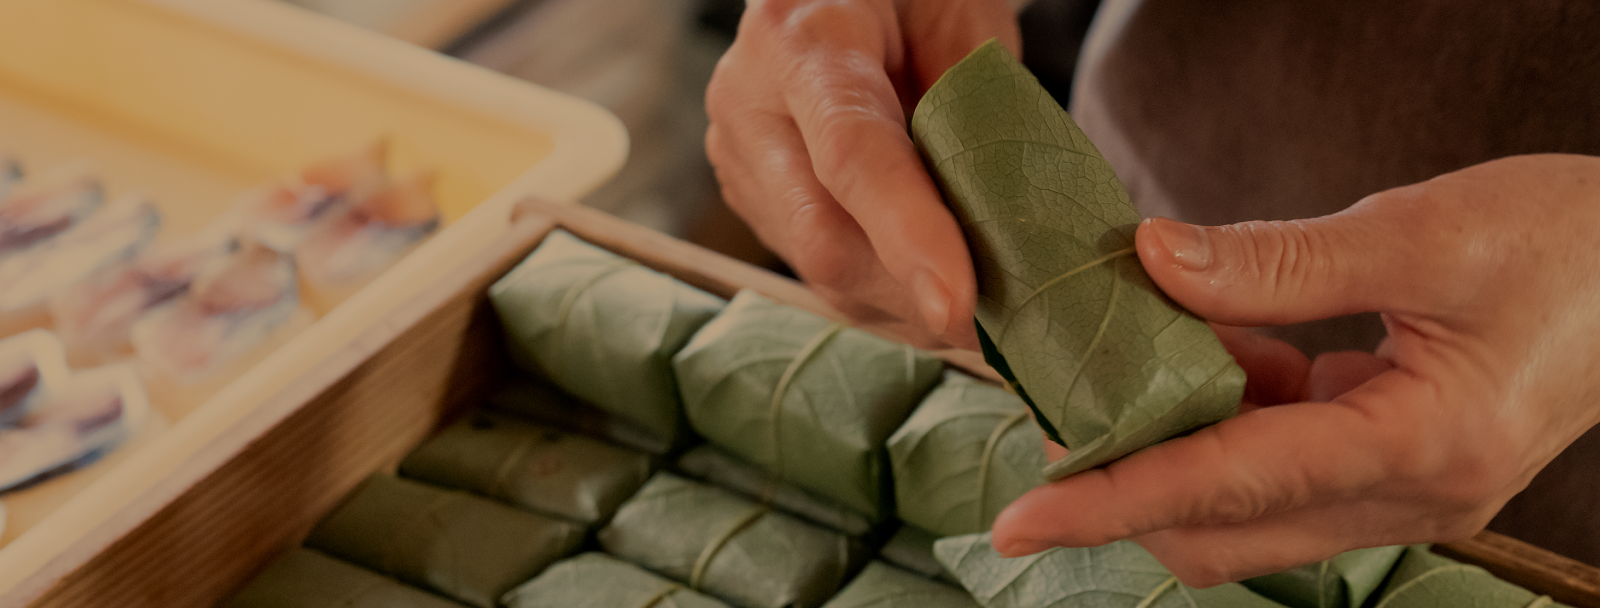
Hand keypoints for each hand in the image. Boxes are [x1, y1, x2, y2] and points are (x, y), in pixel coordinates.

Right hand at [704, 0, 1019, 348]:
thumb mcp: (961, 14)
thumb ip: (976, 104)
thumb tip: (1000, 222)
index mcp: (799, 40)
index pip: (852, 155)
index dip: (907, 235)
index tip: (959, 303)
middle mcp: (750, 104)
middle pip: (824, 236)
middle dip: (916, 291)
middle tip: (1002, 325)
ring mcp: (741, 159)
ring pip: (821, 269)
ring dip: (908, 302)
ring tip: (980, 309)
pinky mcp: (753, 199)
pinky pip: (820, 270)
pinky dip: (887, 292)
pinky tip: (934, 285)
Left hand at [990, 154, 1599, 585]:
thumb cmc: (1569, 244)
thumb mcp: (1425, 234)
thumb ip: (1281, 260)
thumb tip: (1154, 262)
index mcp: (1422, 446)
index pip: (1231, 489)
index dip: (1114, 500)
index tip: (1021, 520)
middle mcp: (1408, 496)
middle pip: (1223, 528)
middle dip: (1127, 481)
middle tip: (1062, 400)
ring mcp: (1402, 492)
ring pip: (1246, 509)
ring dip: (1179, 446)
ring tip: (1138, 358)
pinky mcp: (1394, 467)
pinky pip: (1281, 470)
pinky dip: (1230, 420)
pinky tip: (1222, 348)